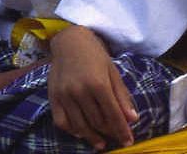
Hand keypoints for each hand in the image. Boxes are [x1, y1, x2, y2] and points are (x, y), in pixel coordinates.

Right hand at [48, 26, 136, 150]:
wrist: (70, 42)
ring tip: (100, 143)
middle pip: (97, 121)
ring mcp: (64, 96)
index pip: (113, 114)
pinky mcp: (53, 98)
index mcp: (98, 84)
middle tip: (117, 139)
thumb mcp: (113, 72)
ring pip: (80, 125)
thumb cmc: (96, 56)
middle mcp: (80, 91)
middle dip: (109, 133)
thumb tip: (133, 119)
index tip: (128, 141)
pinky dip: (72, 130)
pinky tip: (81, 133)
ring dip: (91, 137)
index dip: (122, 130)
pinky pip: (61, 121)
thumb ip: (122, 96)